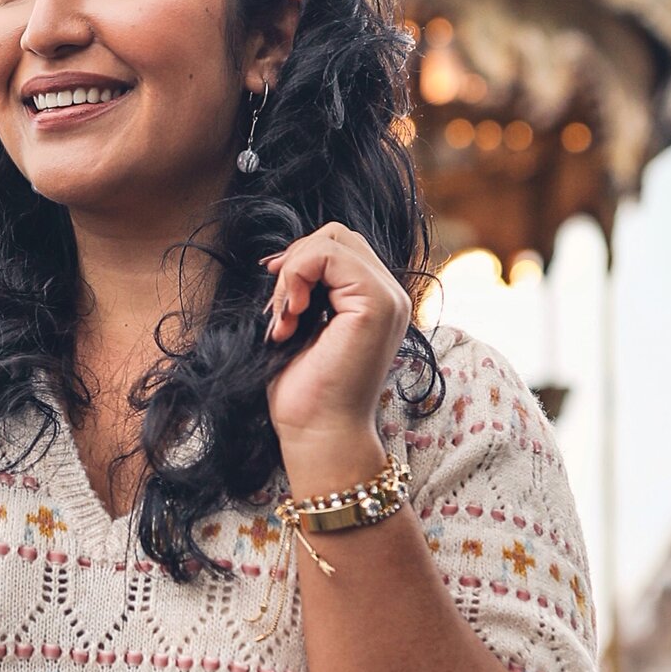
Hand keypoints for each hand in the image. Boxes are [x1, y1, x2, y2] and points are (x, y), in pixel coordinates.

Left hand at [263, 222, 411, 492]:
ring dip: (294, 273)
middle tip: (281, 311)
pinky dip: (297, 277)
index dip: (300, 263)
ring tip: (286, 318)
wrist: (319, 435)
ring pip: (332, 240)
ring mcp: (389, 298)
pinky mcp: (375, 304)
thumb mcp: (302, 327)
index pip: (339, 248)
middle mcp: (391, 295)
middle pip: (337, 235)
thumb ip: (305, 291)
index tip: (279, 304)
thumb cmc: (306, 394)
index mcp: (376, 301)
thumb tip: (279, 261)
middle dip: (296, 263)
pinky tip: (291, 316)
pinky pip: (328, 254)